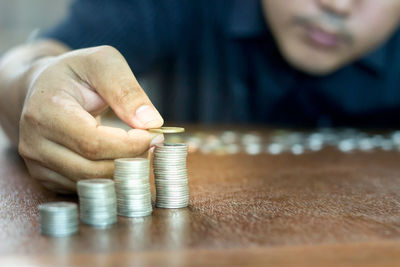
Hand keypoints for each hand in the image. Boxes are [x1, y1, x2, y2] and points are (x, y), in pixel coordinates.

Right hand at [18, 46, 163, 192]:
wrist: (44, 87)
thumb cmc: (77, 73)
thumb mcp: (103, 63)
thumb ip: (126, 91)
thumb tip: (152, 122)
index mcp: (46, 111)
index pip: (93, 143)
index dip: (129, 145)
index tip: (154, 136)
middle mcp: (34, 142)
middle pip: (92, 169)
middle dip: (130, 161)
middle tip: (152, 145)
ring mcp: (36, 163)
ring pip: (90, 183)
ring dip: (122, 172)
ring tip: (140, 151)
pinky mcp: (45, 176)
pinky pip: (84, 188)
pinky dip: (109, 179)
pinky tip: (122, 160)